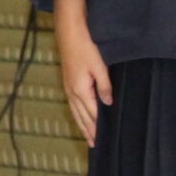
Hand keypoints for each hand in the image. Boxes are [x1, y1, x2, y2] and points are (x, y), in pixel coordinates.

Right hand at [52, 0, 111, 141]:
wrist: (69, 29)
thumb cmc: (85, 45)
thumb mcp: (99, 66)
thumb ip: (104, 86)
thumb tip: (108, 103)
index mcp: (81, 90)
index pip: (92, 114)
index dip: (98, 128)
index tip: (104, 140)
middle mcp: (72, 91)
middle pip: (82, 116)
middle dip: (89, 131)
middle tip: (95, 145)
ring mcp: (68, 86)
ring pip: (76, 111)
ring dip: (82, 124)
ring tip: (88, 136)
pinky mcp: (68, 81)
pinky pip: (73, 104)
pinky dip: (77, 114)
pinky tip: (80, 115)